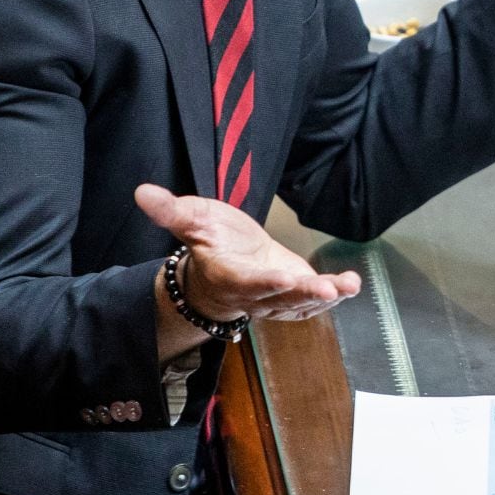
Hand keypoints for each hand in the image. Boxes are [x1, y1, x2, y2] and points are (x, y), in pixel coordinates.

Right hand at [134, 184, 360, 324]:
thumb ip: (170, 210)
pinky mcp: (293, 295)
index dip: (265, 282)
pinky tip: (352, 284)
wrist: (219, 271)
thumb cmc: (208, 243)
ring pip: (300, 303)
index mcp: (228, 275)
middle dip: (303, 293)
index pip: (247, 281)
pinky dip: (334, 295)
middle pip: (279, 297)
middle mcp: (254, 294)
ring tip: (345, 286)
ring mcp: (276, 299)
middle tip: (325, 288)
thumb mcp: (191, 220)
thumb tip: (141, 191)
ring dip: (323, 297)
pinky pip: (313, 301)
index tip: (284, 277)